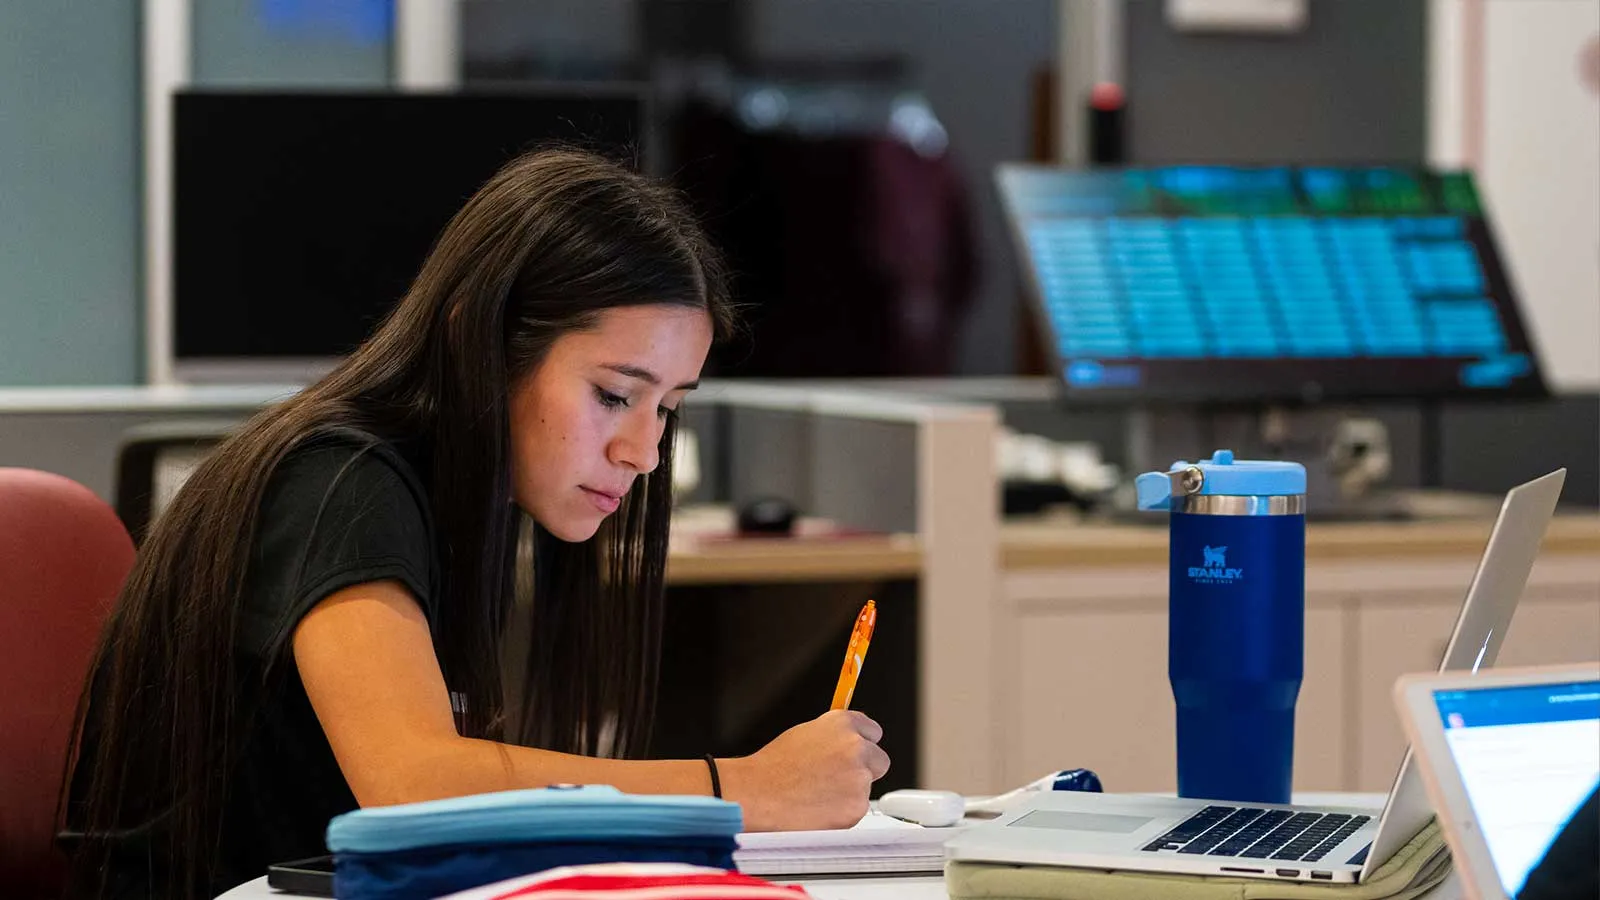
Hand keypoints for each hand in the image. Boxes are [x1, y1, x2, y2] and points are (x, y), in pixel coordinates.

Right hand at [719, 710, 890, 831]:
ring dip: (851, 793)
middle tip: (838, 779)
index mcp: (842, 724)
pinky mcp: (857, 806)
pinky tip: (820, 809)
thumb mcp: (805, 734)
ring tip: (819, 795)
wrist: (757, 795)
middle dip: (865, 770)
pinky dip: (843, 813)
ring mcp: (859, 778)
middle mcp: (856, 747)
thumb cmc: (772, 767)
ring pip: (867, 788)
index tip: (857, 752)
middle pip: (880, 760)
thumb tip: (845, 743)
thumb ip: (833, 736)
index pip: (873, 731)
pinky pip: (858, 810)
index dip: (863, 744)